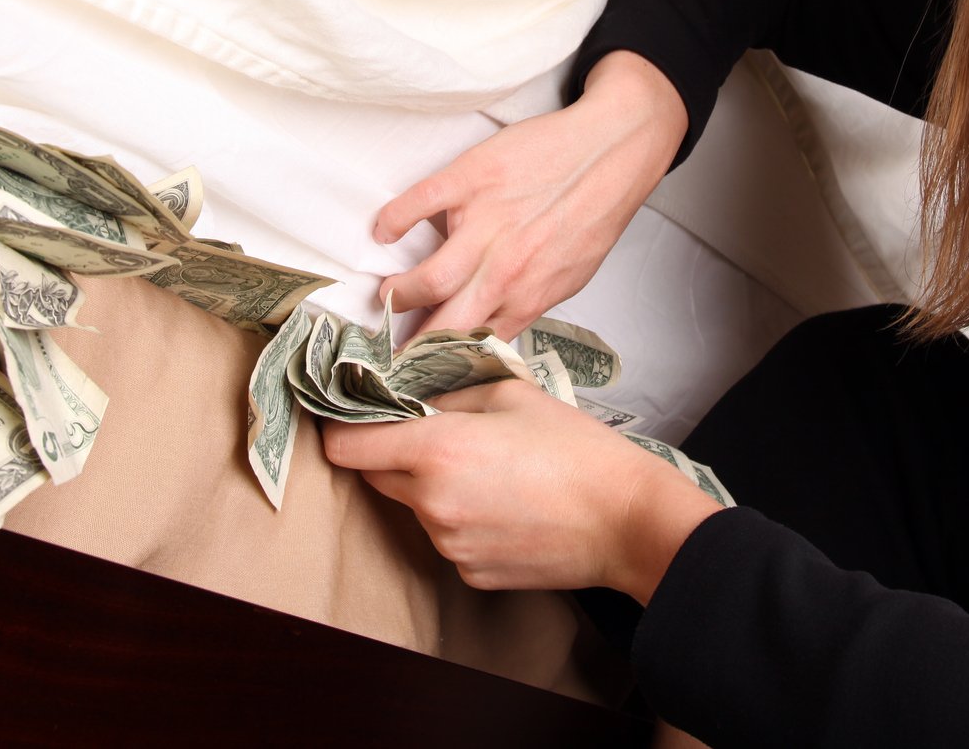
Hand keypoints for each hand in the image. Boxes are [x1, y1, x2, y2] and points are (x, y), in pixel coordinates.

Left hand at [320, 380, 720, 600]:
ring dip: (431, 487)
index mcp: (435, 451)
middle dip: (392, 453)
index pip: (346, 448)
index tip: (353, 414)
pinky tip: (506, 504)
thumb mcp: (510, 395)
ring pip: (414, 507)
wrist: (626, 520)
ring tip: (489, 470)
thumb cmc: (577, 450)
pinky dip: (461, 519)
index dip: (342, 428)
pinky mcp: (470, 572)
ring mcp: (449, 545)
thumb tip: (412, 399)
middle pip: (374, 477)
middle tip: (434, 432)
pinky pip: (446, 537)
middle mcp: (431, 504)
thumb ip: (448, 394)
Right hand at [374, 50, 687, 336]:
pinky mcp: (472, 179)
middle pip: (443, 322)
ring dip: (399, 292)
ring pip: (429, 277)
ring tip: (386, 295)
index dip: (440, 364)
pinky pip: (421, 203)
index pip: (473, 346)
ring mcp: (486, 224)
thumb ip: (527, 304)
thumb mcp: (569, 277)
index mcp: (528, 295)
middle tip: (388, 345)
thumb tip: (494, 327)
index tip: (418, 371)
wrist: (611, 151)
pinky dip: (394, 220)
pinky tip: (384, 230)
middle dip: (410, 342)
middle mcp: (504, 268)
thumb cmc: (593, 212)